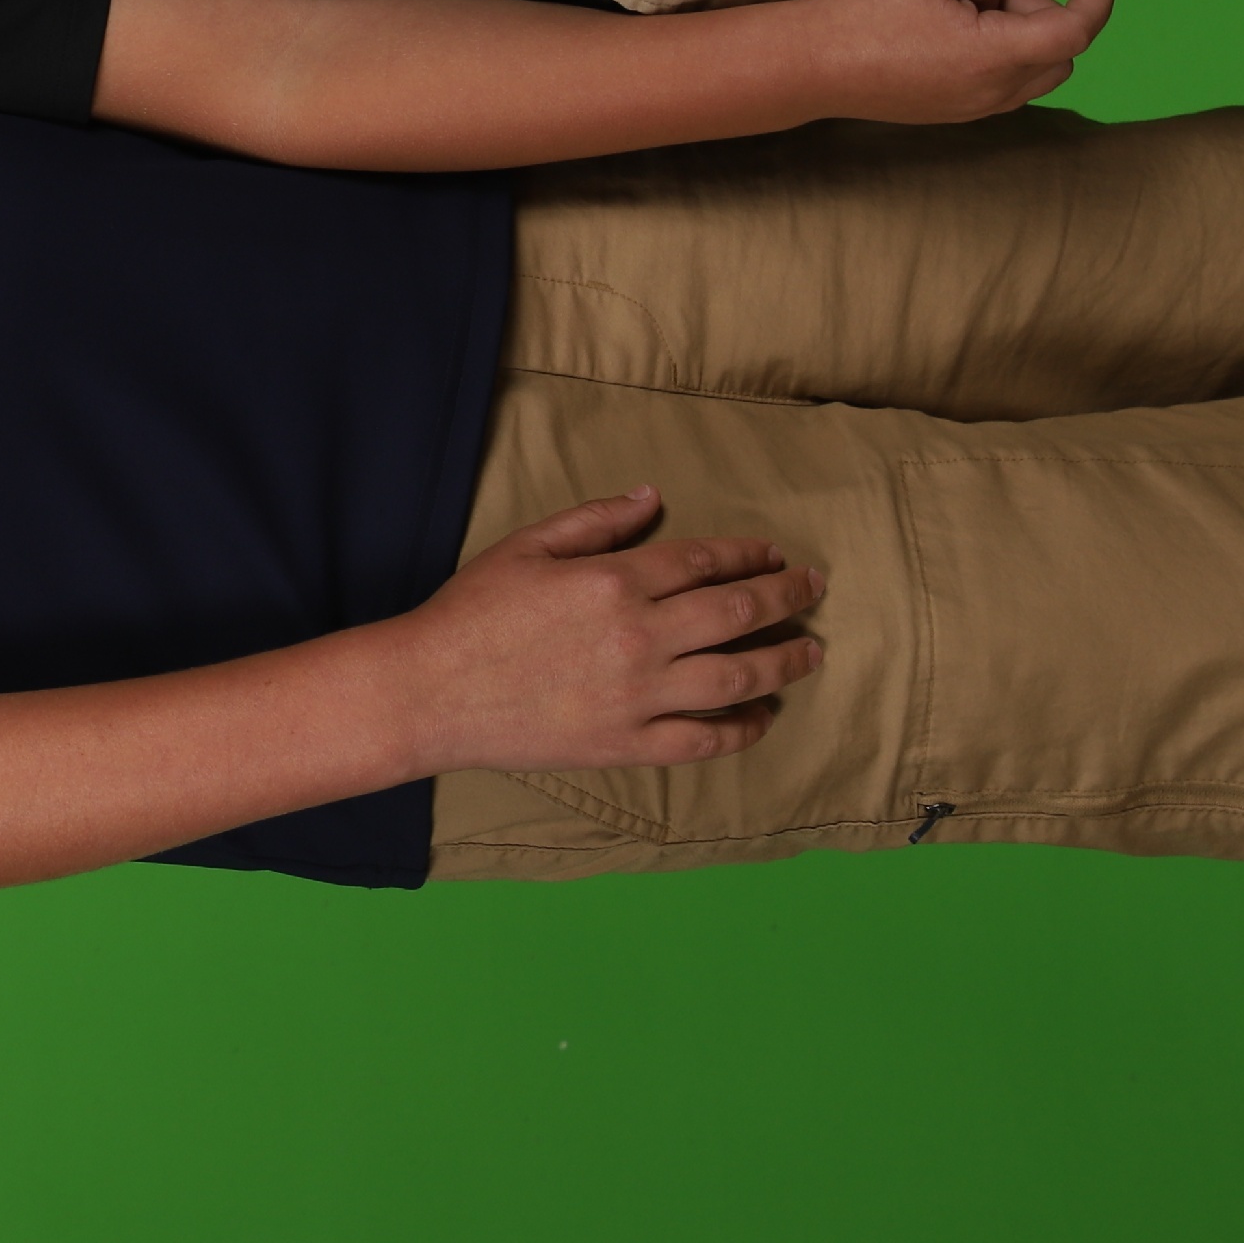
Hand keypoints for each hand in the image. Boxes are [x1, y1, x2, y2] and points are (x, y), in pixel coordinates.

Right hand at [386, 489, 823, 773]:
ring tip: (810, 652)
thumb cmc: (472, 612)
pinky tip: (763, 715)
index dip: (748, 554)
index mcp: (614, 580)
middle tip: (812, 589)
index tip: (774, 555)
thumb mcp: (527, 546)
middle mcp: (639, 636)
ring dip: (784, 661)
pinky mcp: (628, 744)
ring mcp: (638, 696)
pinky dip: (744, 728)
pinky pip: (705, 739)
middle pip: (737, 612)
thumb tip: (653, 498)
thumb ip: (595, 520)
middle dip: (786, 597)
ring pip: (738, 677)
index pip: (704, 561)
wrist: (430, 691)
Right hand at [800, 0, 1116, 121]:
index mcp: (996, 56)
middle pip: (1063, 54)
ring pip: (1038, 73)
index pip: (1078, 31)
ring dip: (1028, 35)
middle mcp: (995, 93)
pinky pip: (1007, 84)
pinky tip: (965, 27)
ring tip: (980, 3)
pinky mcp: (953, 112)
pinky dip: (1007, 53)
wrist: (812, 65)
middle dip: (1046, 10)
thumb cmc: (867, 10)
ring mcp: (974, 109)